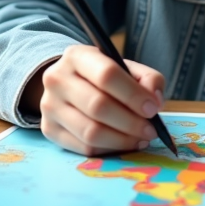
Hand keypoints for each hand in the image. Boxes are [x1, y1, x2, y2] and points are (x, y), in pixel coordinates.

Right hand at [35, 44, 165, 156]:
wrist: (66, 84)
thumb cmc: (102, 76)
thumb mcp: (125, 67)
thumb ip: (147, 79)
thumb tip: (155, 101)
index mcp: (77, 56)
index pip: (106, 74)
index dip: (133, 94)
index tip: (153, 109)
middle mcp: (57, 79)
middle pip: (97, 106)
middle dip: (130, 122)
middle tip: (151, 130)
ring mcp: (49, 106)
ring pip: (90, 132)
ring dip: (122, 140)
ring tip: (141, 139)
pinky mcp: (49, 130)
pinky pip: (84, 147)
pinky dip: (109, 149)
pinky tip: (124, 144)